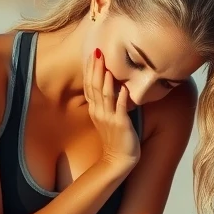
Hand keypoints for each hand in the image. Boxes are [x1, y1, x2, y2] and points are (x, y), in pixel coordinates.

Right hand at [84, 48, 139, 168]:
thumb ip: (106, 103)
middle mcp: (99, 112)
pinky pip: (120, 109)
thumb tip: (110, 86)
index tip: (93, 54)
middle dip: (96, 69)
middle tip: (98, 52)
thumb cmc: (115, 139)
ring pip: (105, 95)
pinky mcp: (121, 124)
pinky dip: (121, 98)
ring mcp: (109, 118)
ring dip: (106, 80)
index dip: (90, 70)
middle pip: (94, 87)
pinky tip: (123, 87)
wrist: (118, 160)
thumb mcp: (106, 118)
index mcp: (95, 110)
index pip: (89, 86)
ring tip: (107, 65)